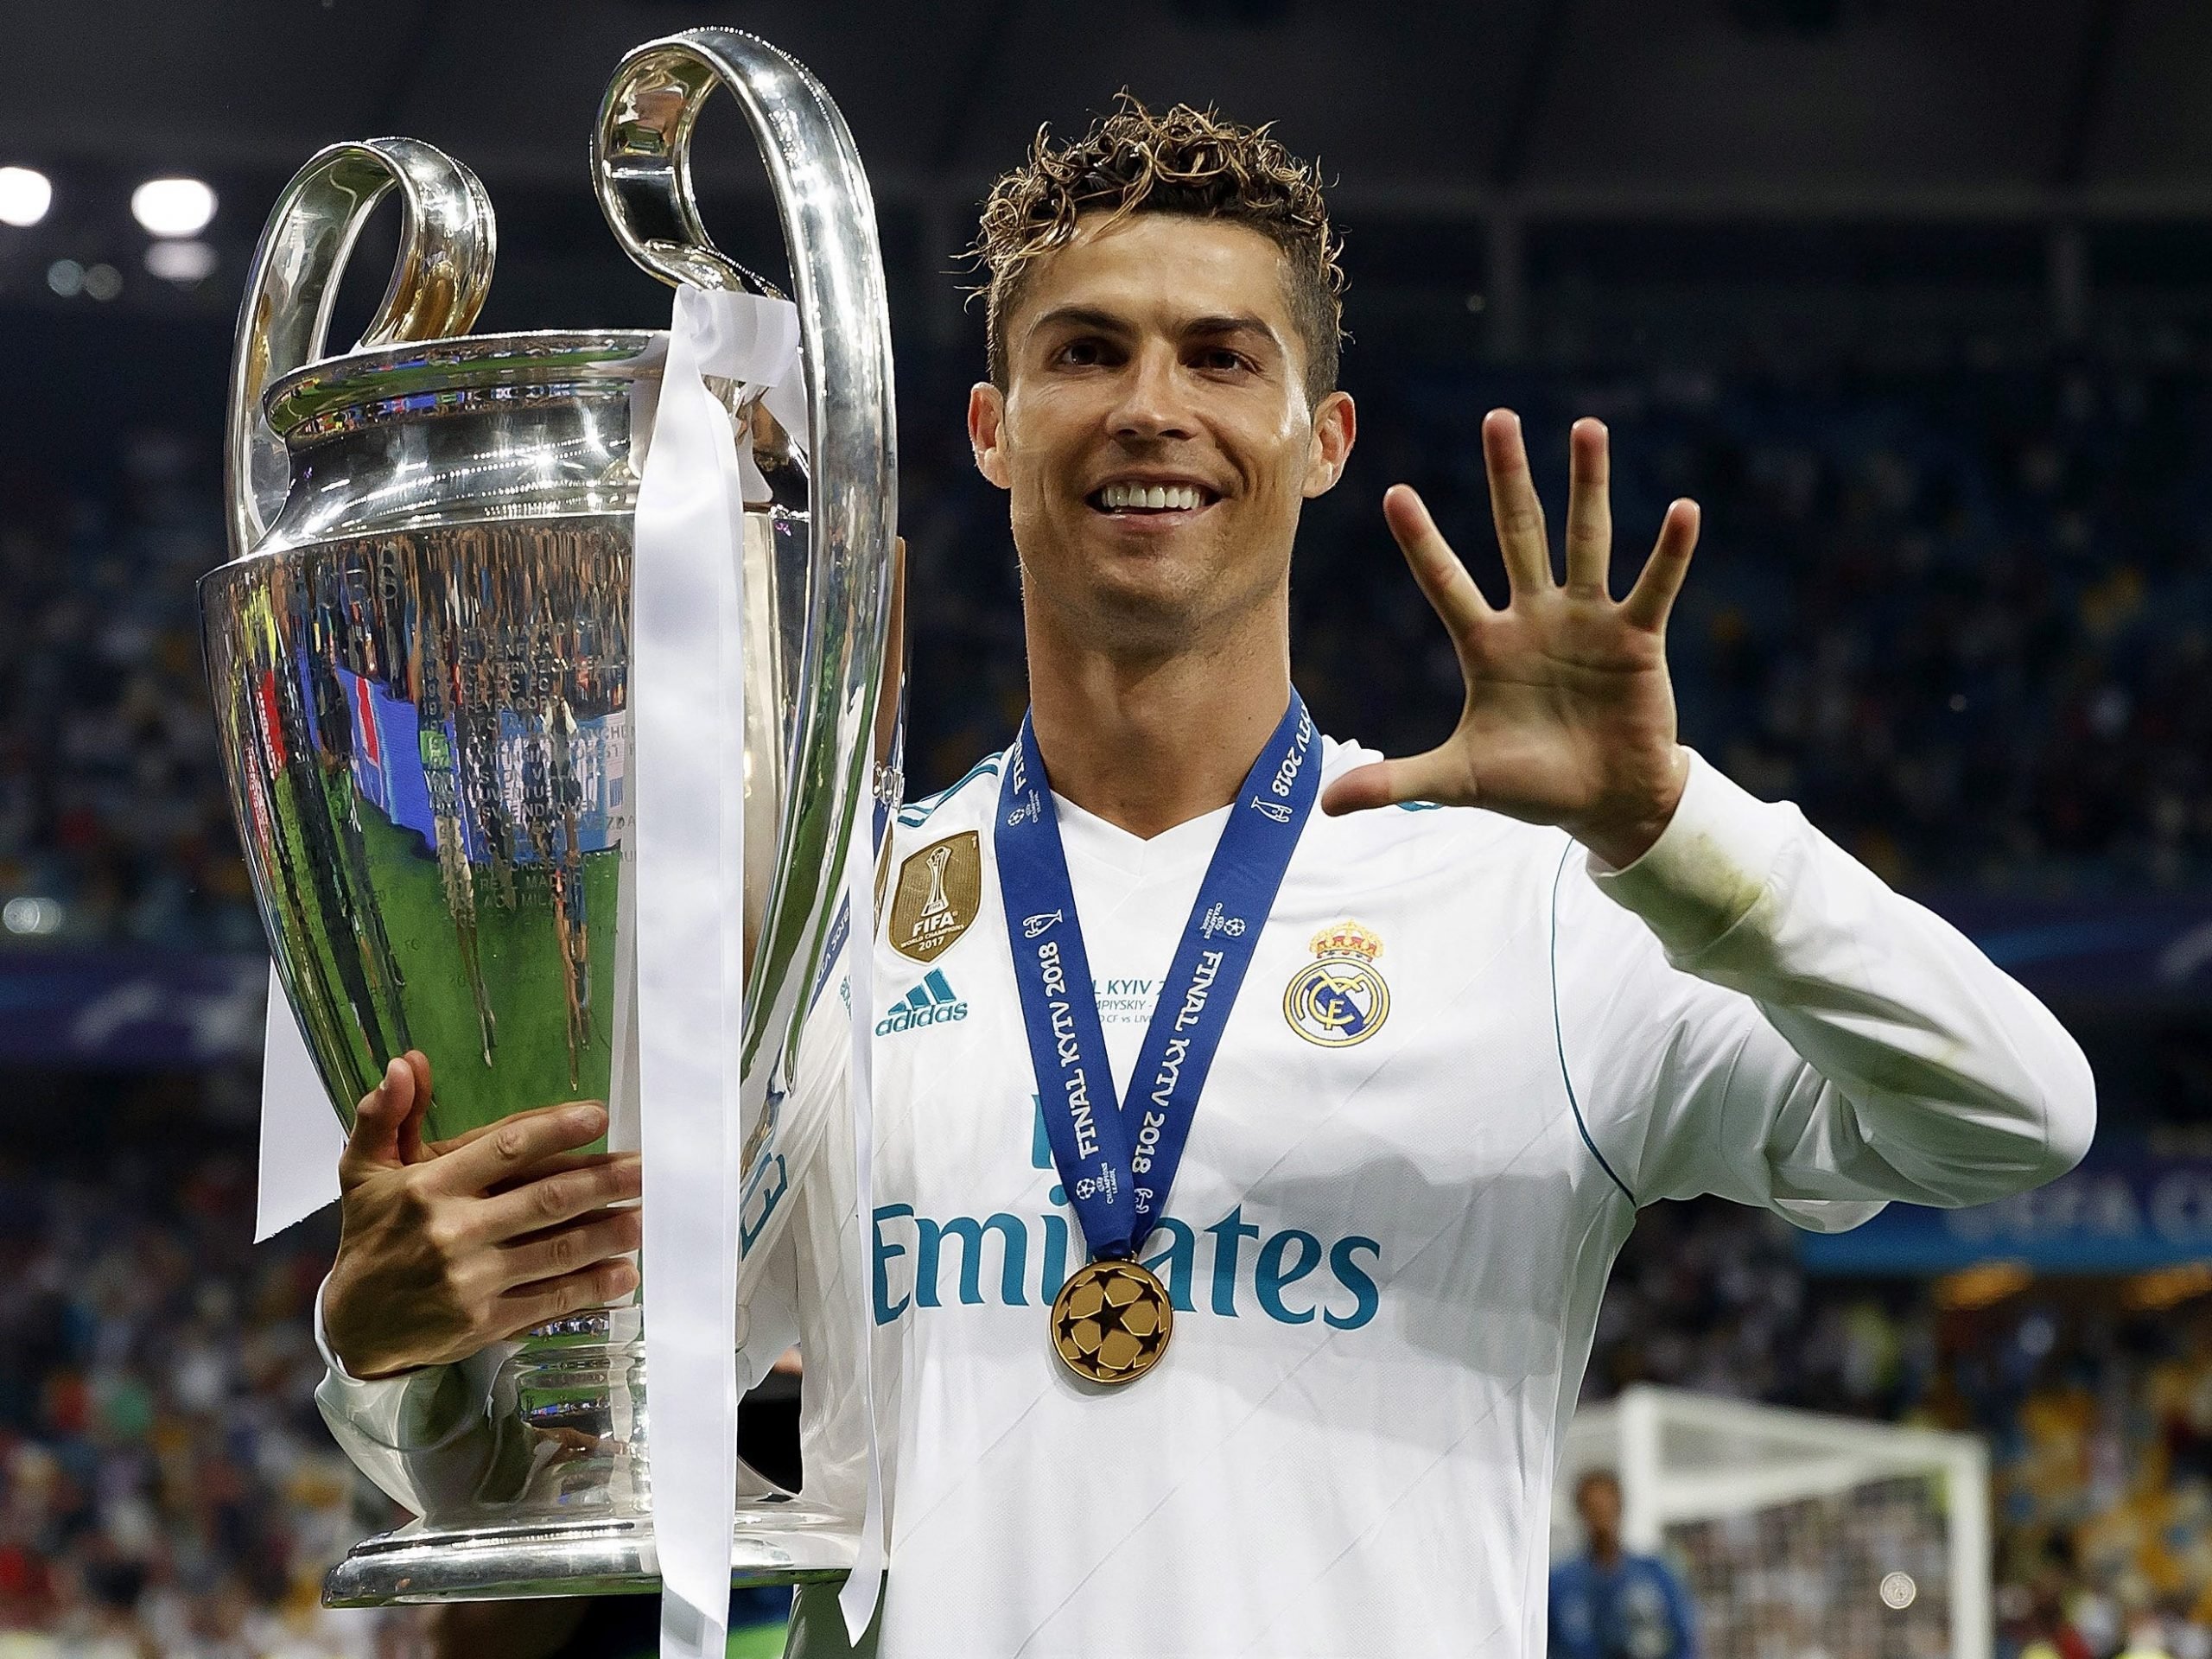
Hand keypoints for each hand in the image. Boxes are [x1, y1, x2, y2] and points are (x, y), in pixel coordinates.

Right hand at [322, 1051, 641, 1379]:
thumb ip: (386, 1115)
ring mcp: (472, 1281)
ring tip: (648, 1215)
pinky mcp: (485, 1323)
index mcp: (429, 1187)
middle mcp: (453, 1231)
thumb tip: (406, 1062)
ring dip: (609, 1234)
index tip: (599, 1116)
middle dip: (604, 1182)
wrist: (353, 1327)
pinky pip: (549, 1300)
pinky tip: (626, 1273)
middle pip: (546, 1200)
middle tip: (649, 1168)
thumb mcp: (363, 1172)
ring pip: (557, 1251)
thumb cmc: (369, 1237)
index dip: (556, 1130)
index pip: (505, 1149)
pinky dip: (592, 1287)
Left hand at [1321, 411, 1698, 867]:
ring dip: (1588, 486)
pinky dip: (1669, 553)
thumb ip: (1397, 782)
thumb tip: (1328, 807)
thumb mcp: (1459, 781)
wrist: (1606, 804)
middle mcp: (1535, 619)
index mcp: (1487, 645)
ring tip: (1588, 429)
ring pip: (1586, 540)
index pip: (1445, 582)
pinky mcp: (1637, 639)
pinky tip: (1683, 510)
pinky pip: (1654, 586)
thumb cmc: (1532, 785)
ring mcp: (1587, 622)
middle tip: (1498, 417)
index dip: (1423, 542)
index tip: (1394, 492)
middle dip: (1507, 479)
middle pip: (1518, 534)